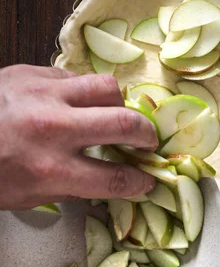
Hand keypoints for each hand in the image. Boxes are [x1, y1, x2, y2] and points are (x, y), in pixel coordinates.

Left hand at [0, 65, 157, 209]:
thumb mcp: (26, 195)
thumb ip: (73, 187)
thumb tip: (109, 180)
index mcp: (49, 170)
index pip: (114, 178)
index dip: (139, 181)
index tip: (147, 179)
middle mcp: (52, 129)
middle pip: (124, 124)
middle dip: (146, 135)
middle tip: (147, 142)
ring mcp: (42, 94)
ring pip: (107, 88)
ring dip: (119, 105)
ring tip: (114, 115)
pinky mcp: (31, 72)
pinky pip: (75, 77)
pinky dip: (84, 92)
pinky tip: (76, 103)